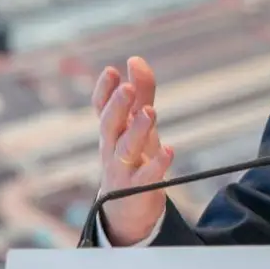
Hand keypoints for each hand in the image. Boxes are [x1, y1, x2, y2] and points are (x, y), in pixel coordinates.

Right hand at [92, 56, 174, 245]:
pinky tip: (168, 151)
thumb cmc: (133, 158)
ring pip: (125, 149)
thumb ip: (141, 92)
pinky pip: (146, 176)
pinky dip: (156, 164)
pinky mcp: (138, 189)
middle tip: (127, 88)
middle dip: (117, 106)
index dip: (104, 90)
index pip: (101, 107)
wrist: (127, 208)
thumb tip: (135, 60)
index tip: (112, 70)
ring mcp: (122, 170)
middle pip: (109, 125)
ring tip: (150, 112)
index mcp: (112, 131)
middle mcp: (112, 148)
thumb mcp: (137, 124)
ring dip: (137, 130)